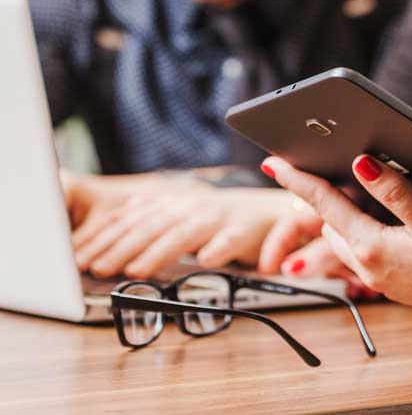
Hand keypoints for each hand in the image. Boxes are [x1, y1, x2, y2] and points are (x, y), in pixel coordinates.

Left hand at [66, 173, 292, 277]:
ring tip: (137, 270)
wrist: (270, 211)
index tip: (79, 258)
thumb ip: (149, 225)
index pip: (132, 218)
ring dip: (160, 251)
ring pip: (185, 232)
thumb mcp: (180, 219)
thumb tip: (105, 241)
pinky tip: (206, 261)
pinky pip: (230, 240)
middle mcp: (192, 206)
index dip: (104, 237)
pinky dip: (218, 250)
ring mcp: (218, 217)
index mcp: (172, 203)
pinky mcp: (244, 231)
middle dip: (121, 247)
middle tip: (96, 268)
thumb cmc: (220, 220)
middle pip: (152, 226)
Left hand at [264, 153, 411, 342]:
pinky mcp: (398, 282)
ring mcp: (383, 277)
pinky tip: (377, 224)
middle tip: (310, 170)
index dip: (297, 179)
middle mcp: (370, 264)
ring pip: (344, 239)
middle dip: (315, 198)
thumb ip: (396, 191)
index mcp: (373, 246)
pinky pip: (362, 253)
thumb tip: (361, 164)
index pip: (325, 204)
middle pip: (328, 223)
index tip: (272, 162)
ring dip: (337, 216)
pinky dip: (357, 232)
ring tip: (343, 192)